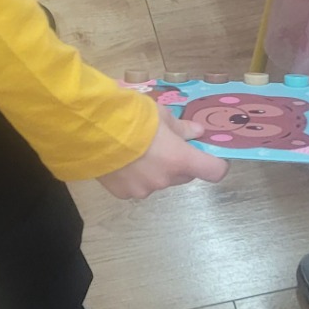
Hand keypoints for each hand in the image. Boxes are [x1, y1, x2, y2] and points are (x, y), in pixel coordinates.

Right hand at [98, 111, 227, 199]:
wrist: (92, 130)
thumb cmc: (132, 116)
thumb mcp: (161, 114)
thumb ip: (181, 127)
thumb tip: (197, 132)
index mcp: (180, 159)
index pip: (214, 171)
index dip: (216, 164)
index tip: (209, 156)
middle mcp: (166, 179)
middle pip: (184, 175)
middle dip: (180, 163)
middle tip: (165, 146)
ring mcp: (144, 190)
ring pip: (160, 181)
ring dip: (156, 170)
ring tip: (136, 151)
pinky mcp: (124, 194)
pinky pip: (138, 186)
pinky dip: (135, 176)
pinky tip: (122, 160)